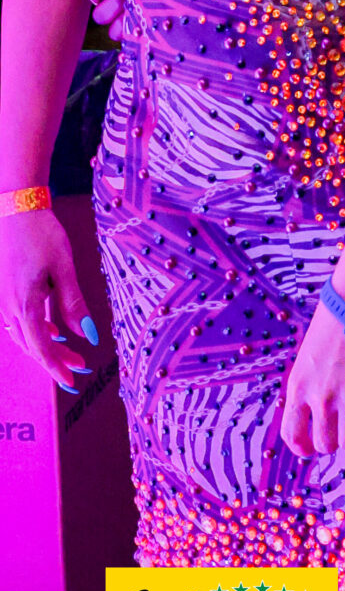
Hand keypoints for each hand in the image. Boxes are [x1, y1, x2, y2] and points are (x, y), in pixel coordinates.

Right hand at [0, 210, 95, 388]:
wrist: (14, 208)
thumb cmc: (41, 235)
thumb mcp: (64, 268)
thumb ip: (74, 303)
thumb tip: (89, 336)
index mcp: (24, 304)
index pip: (41, 348)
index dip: (56, 367)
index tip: (71, 382)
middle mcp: (7, 307)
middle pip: (31, 345)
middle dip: (55, 359)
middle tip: (80, 367)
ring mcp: (1, 299)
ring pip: (22, 335)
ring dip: (45, 345)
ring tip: (70, 350)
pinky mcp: (2, 290)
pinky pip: (16, 320)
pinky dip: (34, 329)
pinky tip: (53, 328)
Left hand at [280, 292, 344, 456]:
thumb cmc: (332, 323)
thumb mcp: (307, 357)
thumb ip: (308, 388)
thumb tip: (317, 417)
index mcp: (299, 387)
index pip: (292, 435)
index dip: (303, 449)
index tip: (312, 450)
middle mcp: (322, 397)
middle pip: (326, 444)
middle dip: (334, 442)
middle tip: (342, 430)